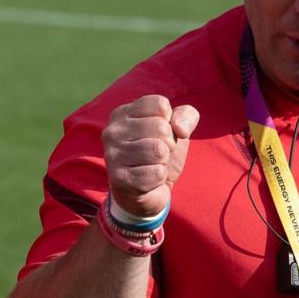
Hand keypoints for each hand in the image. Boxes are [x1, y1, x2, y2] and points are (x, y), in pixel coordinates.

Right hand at [103, 96, 199, 217]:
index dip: (170, 122)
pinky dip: (160, 178)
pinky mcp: (119, 178)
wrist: (147, 192)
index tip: (160, 134)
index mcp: (123, 113)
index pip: (160, 105)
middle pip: (161, 127)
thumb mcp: (177, 130)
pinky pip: (156, 173)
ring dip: (163, 162)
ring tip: (152, 165)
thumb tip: (181, 128)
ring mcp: (112, 155)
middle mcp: (112, 131)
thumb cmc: (159, 155)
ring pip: (158, 150)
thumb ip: (186, 116)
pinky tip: (148, 180)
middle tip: (157, 154)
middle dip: (169, 143)